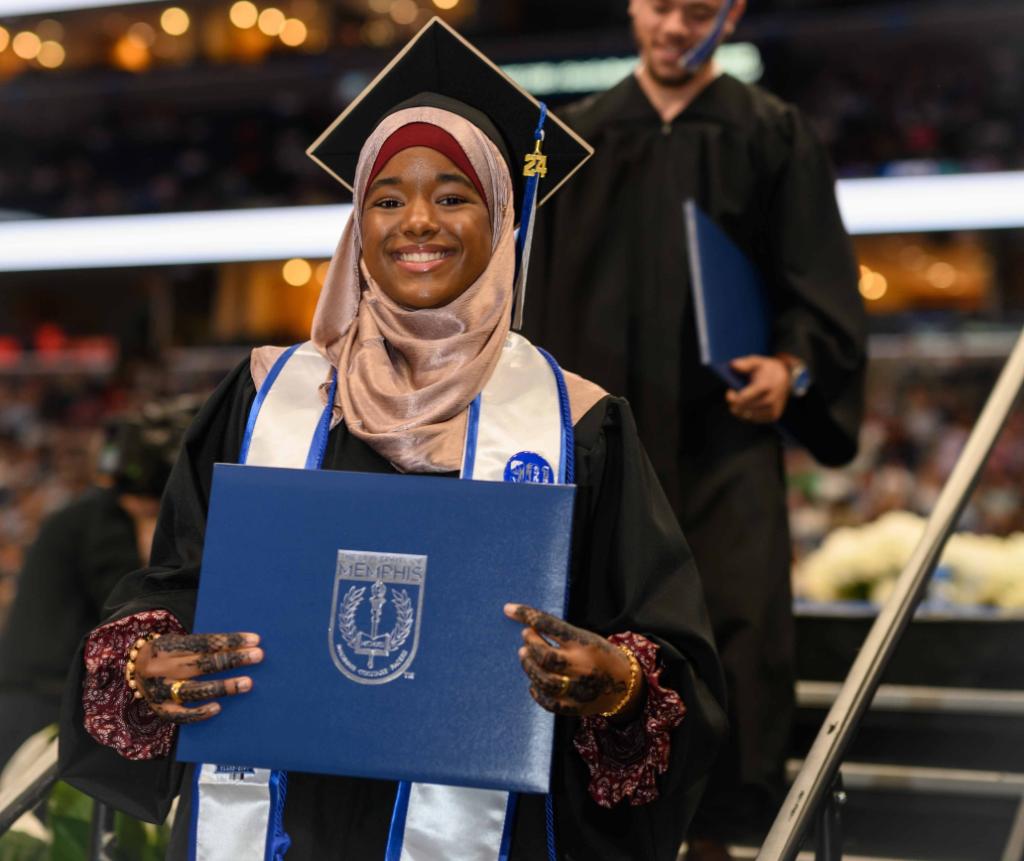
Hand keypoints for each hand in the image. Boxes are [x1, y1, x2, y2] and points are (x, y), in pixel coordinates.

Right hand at [134, 632, 262, 723]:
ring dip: (223, 686)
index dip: (230, 640)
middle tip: (258, 656)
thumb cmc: (165, 654)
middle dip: (233, 659)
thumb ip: (201, 646)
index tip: (255, 639)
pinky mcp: (159, 710)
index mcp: (167, 646)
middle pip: (202, 664)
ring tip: (248, 683)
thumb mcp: (176, 642)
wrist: (128, 670)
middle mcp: (161, 668)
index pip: (204, 642)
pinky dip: (199, 712)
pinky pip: (181, 715)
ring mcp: (159, 691)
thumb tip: (240, 647)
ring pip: (194, 689)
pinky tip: (218, 707)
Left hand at [504, 604, 641, 718]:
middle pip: (544, 655)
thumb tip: (528, 625)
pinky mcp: (575, 706)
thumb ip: (562, 634)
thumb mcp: (587, 637)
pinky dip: (536, 691)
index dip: (527, 615)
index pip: (550, 625)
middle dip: (530, 644)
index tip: (508, 609)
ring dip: (528, 666)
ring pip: (542, 679)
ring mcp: (578, 688)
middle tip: (526, 638)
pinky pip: (548, 701)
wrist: (627, 685)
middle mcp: (581, 666)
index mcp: (585, 643)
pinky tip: (533, 682)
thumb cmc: (601, 655)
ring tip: (525, 656)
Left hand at [726, 355, 789, 423]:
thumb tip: (732, 365)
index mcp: (765, 385)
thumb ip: (745, 363)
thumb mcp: (757, 361)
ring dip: (740, 410)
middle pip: (745, 408)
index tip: (729, 392)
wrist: (786, 378)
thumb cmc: (767, 369)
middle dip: (734, 404)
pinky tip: (746, 406)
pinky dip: (747, 414)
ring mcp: (773, 409)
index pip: (744, 397)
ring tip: (738, 401)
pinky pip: (755, 419)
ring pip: (748, 416)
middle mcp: (771, 399)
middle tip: (731, 398)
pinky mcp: (774, 416)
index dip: (733, 398)